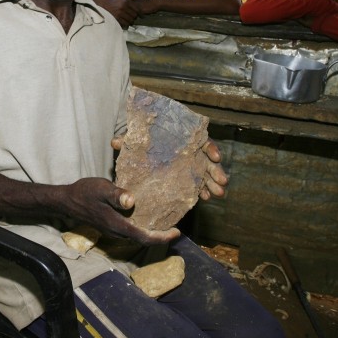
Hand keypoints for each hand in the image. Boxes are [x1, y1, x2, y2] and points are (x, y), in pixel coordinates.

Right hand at [63, 177, 179, 245]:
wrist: (67, 201)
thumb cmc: (84, 193)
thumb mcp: (101, 188)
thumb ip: (117, 195)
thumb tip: (132, 201)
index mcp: (117, 225)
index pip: (144, 237)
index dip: (162, 237)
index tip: (177, 232)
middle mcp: (116, 232)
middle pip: (143, 240)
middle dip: (160, 237)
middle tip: (175, 229)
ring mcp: (112, 231)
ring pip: (136, 237)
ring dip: (151, 234)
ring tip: (165, 224)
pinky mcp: (109, 227)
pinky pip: (130, 232)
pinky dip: (142, 229)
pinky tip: (146, 218)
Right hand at [99, 0, 142, 27]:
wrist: (104, 5)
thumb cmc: (116, 1)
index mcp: (126, 1)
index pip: (137, 10)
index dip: (140, 14)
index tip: (142, 16)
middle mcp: (123, 6)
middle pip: (134, 16)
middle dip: (135, 18)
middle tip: (133, 18)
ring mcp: (119, 13)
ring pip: (130, 20)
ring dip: (131, 21)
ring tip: (130, 20)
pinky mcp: (116, 18)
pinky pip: (125, 23)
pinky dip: (127, 24)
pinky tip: (126, 22)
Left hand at [113, 133, 227, 200]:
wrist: (138, 152)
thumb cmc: (139, 142)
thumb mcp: (133, 140)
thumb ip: (127, 141)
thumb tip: (115, 142)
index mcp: (181, 138)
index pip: (200, 140)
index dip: (209, 148)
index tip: (215, 156)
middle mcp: (188, 150)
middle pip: (207, 158)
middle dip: (216, 170)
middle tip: (222, 182)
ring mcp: (189, 164)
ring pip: (206, 172)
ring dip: (213, 183)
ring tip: (218, 194)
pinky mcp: (186, 177)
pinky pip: (198, 183)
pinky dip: (202, 190)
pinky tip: (205, 199)